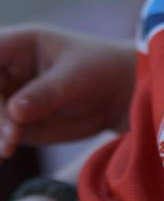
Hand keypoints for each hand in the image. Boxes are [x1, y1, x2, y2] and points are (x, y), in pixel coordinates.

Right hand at [0, 25, 135, 157]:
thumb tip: (14, 111)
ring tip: (10, 147)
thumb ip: (46, 92)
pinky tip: (4, 156)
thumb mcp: (76, 77)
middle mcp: (5, 69)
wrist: (114, 96)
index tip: (2, 102)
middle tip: (11, 136)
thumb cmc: (98, 71)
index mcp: (18, 44)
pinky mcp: (9, 122)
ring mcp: (5, 96)